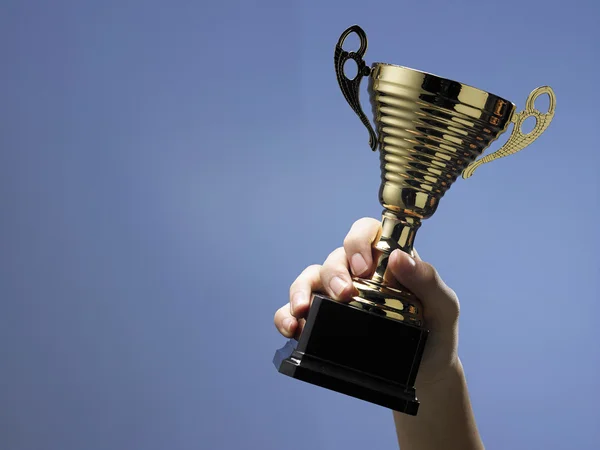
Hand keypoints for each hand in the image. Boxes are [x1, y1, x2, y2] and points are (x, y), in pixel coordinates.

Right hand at [274, 217, 460, 385]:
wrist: (424, 375)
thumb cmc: (436, 334)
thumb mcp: (444, 307)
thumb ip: (428, 281)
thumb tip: (398, 256)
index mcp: (385, 262)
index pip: (365, 233)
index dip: (358, 241)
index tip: (364, 266)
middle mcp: (356, 274)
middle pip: (334, 258)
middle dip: (334, 273)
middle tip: (345, 295)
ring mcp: (335, 297)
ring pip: (309, 279)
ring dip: (301, 290)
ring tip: (302, 310)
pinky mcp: (321, 322)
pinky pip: (294, 311)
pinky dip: (286, 316)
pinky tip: (292, 328)